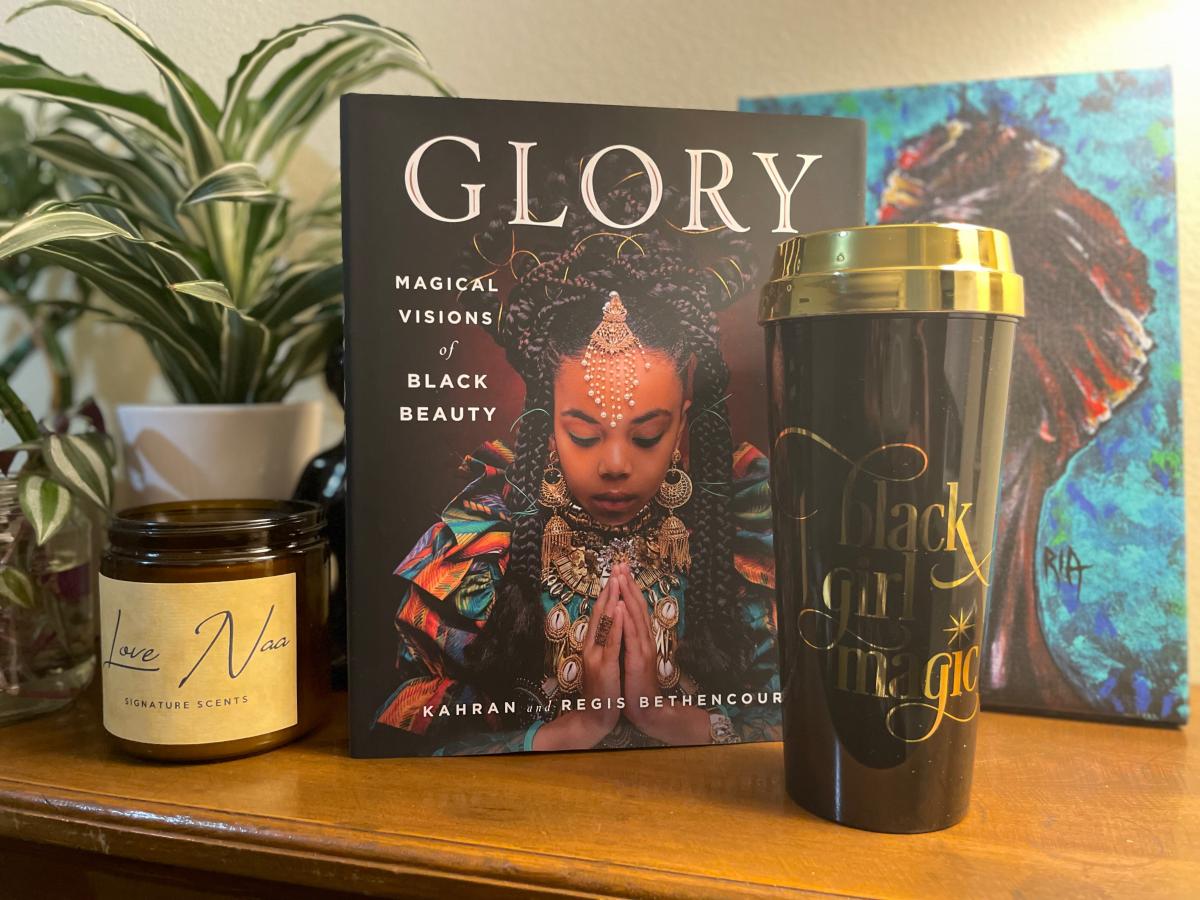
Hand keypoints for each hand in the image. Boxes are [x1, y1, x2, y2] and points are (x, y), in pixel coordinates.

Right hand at [531, 571, 623, 750]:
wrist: (595, 716)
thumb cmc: (603, 690)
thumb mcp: (603, 663)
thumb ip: (604, 645)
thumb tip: (611, 626)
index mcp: (592, 645)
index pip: (600, 614)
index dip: (607, 593)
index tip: (615, 574)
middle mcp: (591, 646)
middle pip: (600, 612)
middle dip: (609, 589)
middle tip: (616, 568)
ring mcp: (596, 655)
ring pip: (604, 622)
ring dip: (611, 599)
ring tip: (618, 580)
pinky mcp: (604, 666)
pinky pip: (611, 641)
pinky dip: (616, 623)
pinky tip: (620, 608)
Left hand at [616, 563, 711, 745]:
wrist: (646, 709)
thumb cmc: (636, 685)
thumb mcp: (630, 658)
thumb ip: (628, 641)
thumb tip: (621, 624)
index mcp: (641, 638)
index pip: (634, 608)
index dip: (628, 588)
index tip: (621, 570)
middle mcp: (644, 639)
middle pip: (636, 606)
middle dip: (628, 584)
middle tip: (621, 563)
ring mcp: (643, 649)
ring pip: (635, 616)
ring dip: (628, 595)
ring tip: (622, 576)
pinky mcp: (638, 660)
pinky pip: (632, 636)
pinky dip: (627, 619)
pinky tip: (621, 606)